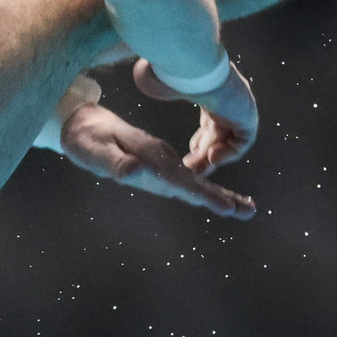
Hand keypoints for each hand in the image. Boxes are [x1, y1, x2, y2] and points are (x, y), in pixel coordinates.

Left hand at [59, 101, 255, 219]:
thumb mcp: (94, 152)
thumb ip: (114, 162)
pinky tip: (220, 201)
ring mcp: (164, 163)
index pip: (179, 179)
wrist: (87, 124)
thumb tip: (133, 173)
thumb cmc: (87, 140)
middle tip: (249, 212)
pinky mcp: (161, 168)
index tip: (225, 208)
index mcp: (151, 155)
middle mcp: (163, 158)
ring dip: (220, 196)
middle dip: (221, 198)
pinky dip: (205, 192)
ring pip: (195, 182)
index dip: (201, 194)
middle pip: (195, 182)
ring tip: (247, 210)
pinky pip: (186, 182)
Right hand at [133, 57, 257, 171]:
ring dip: (213, 158)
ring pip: (230, 141)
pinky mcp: (248, 117)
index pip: (210, 124)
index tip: (186, 158)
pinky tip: (211, 157)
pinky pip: (243, 142)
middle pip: (219, 135)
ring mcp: (241, 109)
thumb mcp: (168, 85)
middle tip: (190, 172)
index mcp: (213, 94)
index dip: (199, 143)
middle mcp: (229, 102)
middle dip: (203, 156)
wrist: (196, 67)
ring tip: (198, 170)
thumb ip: (161, 86)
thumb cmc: (178, 74)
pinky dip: (228, 153)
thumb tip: (141, 74)